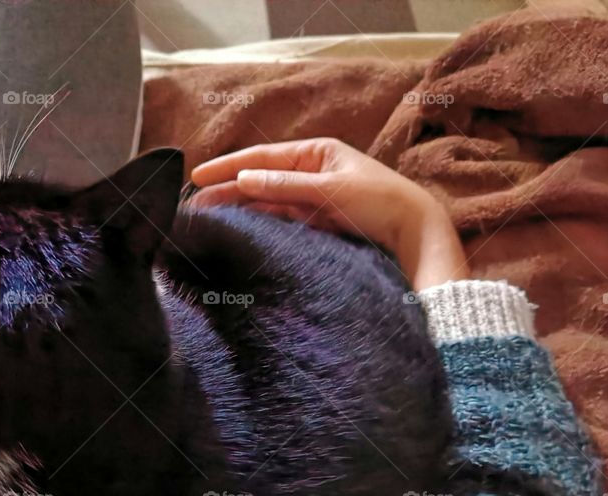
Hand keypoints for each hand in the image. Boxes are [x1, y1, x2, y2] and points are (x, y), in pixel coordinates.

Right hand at [189, 138, 469, 289]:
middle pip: (259, 181)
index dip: (228, 167)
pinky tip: (238, 228)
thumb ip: (285, 186)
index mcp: (315, 152)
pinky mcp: (315, 223)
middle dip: (226, 191)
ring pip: (266, 202)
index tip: (198, 176)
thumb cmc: (380, 200)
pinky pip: (280, 219)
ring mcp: (311, 199)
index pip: (261, 158)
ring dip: (238, 209)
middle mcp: (309, 172)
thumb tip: (243, 181)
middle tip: (194, 206)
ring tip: (207, 220)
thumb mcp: (330, 189)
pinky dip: (259, 223)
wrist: (414, 232)